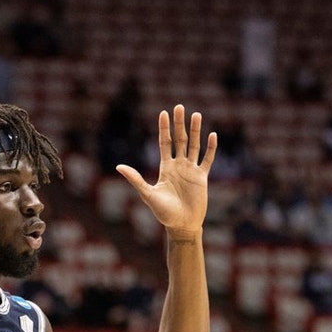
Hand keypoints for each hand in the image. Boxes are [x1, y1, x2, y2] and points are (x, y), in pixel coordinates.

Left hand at [116, 104, 215, 232]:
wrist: (181, 225)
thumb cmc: (163, 213)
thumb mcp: (147, 194)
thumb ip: (135, 179)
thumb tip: (119, 167)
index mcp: (165, 168)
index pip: (164, 143)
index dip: (164, 128)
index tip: (163, 112)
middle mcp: (178, 166)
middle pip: (180, 140)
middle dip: (179, 124)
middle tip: (180, 106)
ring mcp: (191, 171)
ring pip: (194, 146)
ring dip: (196, 131)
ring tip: (196, 115)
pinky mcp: (202, 178)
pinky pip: (207, 160)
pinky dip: (210, 148)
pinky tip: (212, 136)